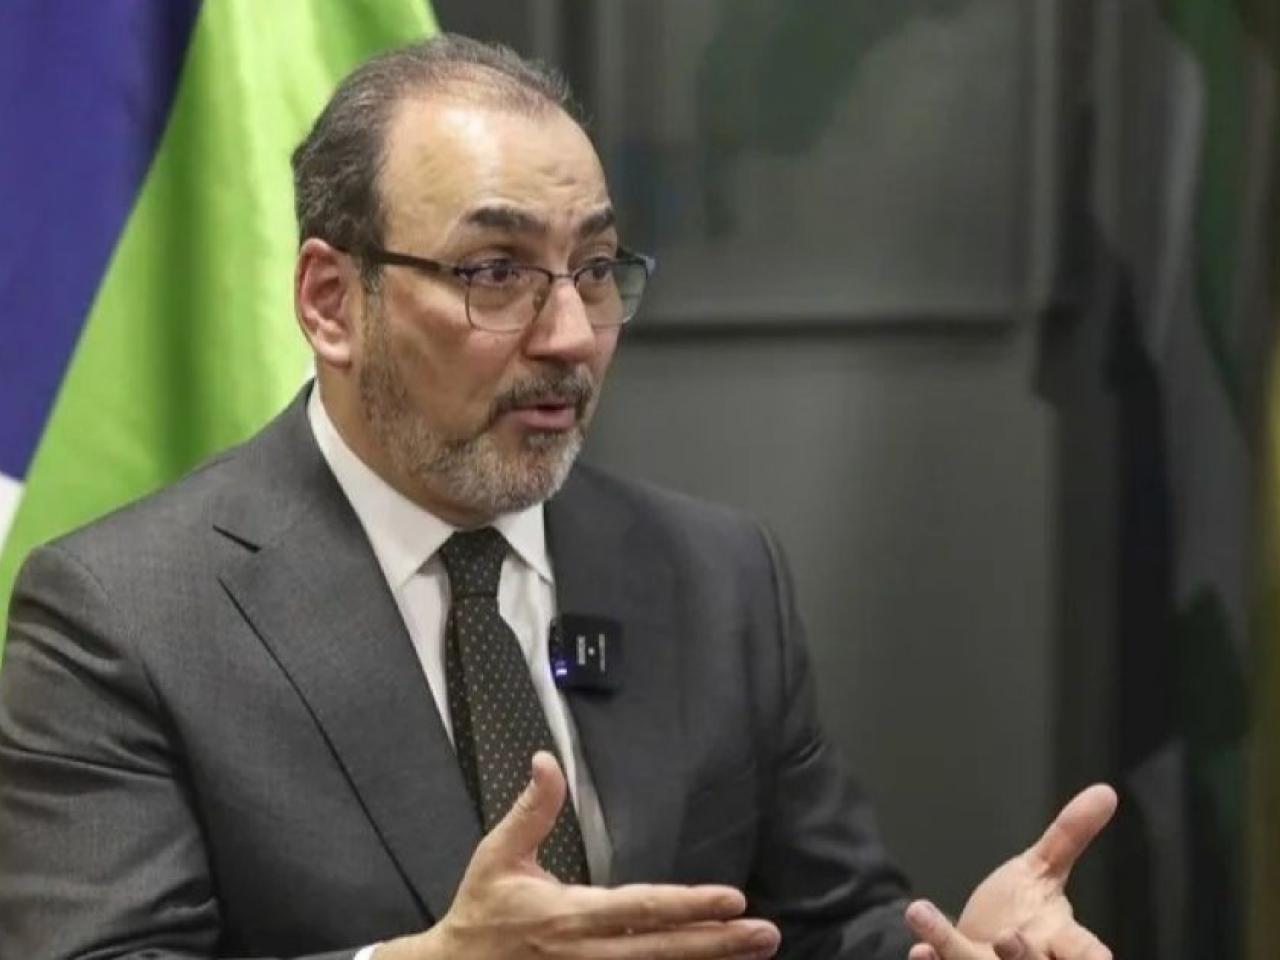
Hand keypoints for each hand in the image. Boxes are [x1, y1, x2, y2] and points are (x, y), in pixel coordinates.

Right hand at [375, 751, 780, 959]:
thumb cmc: (482, 913)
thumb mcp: (498, 854)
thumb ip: (531, 809)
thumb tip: (547, 760)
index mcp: (570, 915)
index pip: (642, 909)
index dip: (689, 905)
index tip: (732, 899)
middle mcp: (589, 953)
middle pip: (665, 949)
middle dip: (719, 942)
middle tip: (765, 932)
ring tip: (756, 950)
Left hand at [904, 784, 1117, 959]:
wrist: (982, 940)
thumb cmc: (1023, 913)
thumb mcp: (1043, 871)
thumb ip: (1070, 836)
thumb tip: (1106, 790)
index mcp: (1060, 940)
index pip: (1086, 953)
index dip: (1091, 958)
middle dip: (1021, 956)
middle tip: (1007, 939)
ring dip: (951, 945)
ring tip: (921, 913)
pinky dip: (929, 958)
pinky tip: (918, 949)